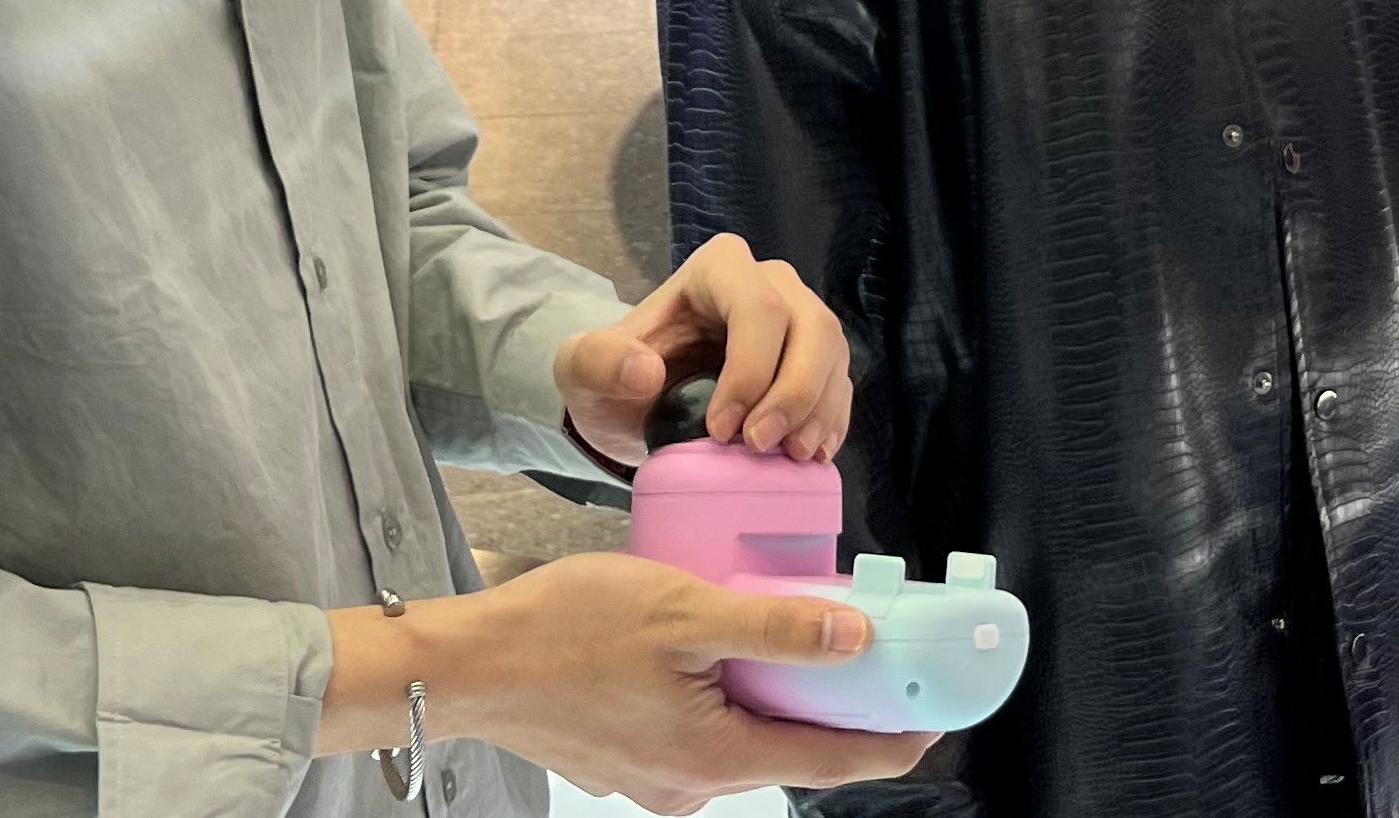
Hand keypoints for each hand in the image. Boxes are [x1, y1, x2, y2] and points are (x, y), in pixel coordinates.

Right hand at [329, 551, 936, 813]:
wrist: (465, 666)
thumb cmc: (565, 630)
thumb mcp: (685, 611)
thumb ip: (776, 626)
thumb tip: (857, 636)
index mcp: (716, 757)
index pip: (832, 763)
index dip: (890, 740)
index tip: (933, 718)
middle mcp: (690, 786)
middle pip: (789, 752)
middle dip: (832, 708)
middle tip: (871, 658)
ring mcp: (653, 780)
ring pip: (740, 740)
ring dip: (771, 697)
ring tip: (789, 637)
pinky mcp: (624, 761)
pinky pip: (696, 735)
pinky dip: (722, 699)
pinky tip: (713, 651)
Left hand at [556, 233, 852, 465]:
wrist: (635, 404)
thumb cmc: (614, 374)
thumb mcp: (584, 368)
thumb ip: (598, 362)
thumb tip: (646, 372)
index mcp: (718, 269)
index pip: (757, 307)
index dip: (750, 370)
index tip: (720, 430)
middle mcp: (769, 282)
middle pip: (810, 326)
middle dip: (793, 392)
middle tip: (758, 448)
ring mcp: (798, 318)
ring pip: (833, 352)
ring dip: (819, 410)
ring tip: (790, 458)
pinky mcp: (814, 360)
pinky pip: (839, 384)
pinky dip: (831, 421)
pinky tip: (809, 457)